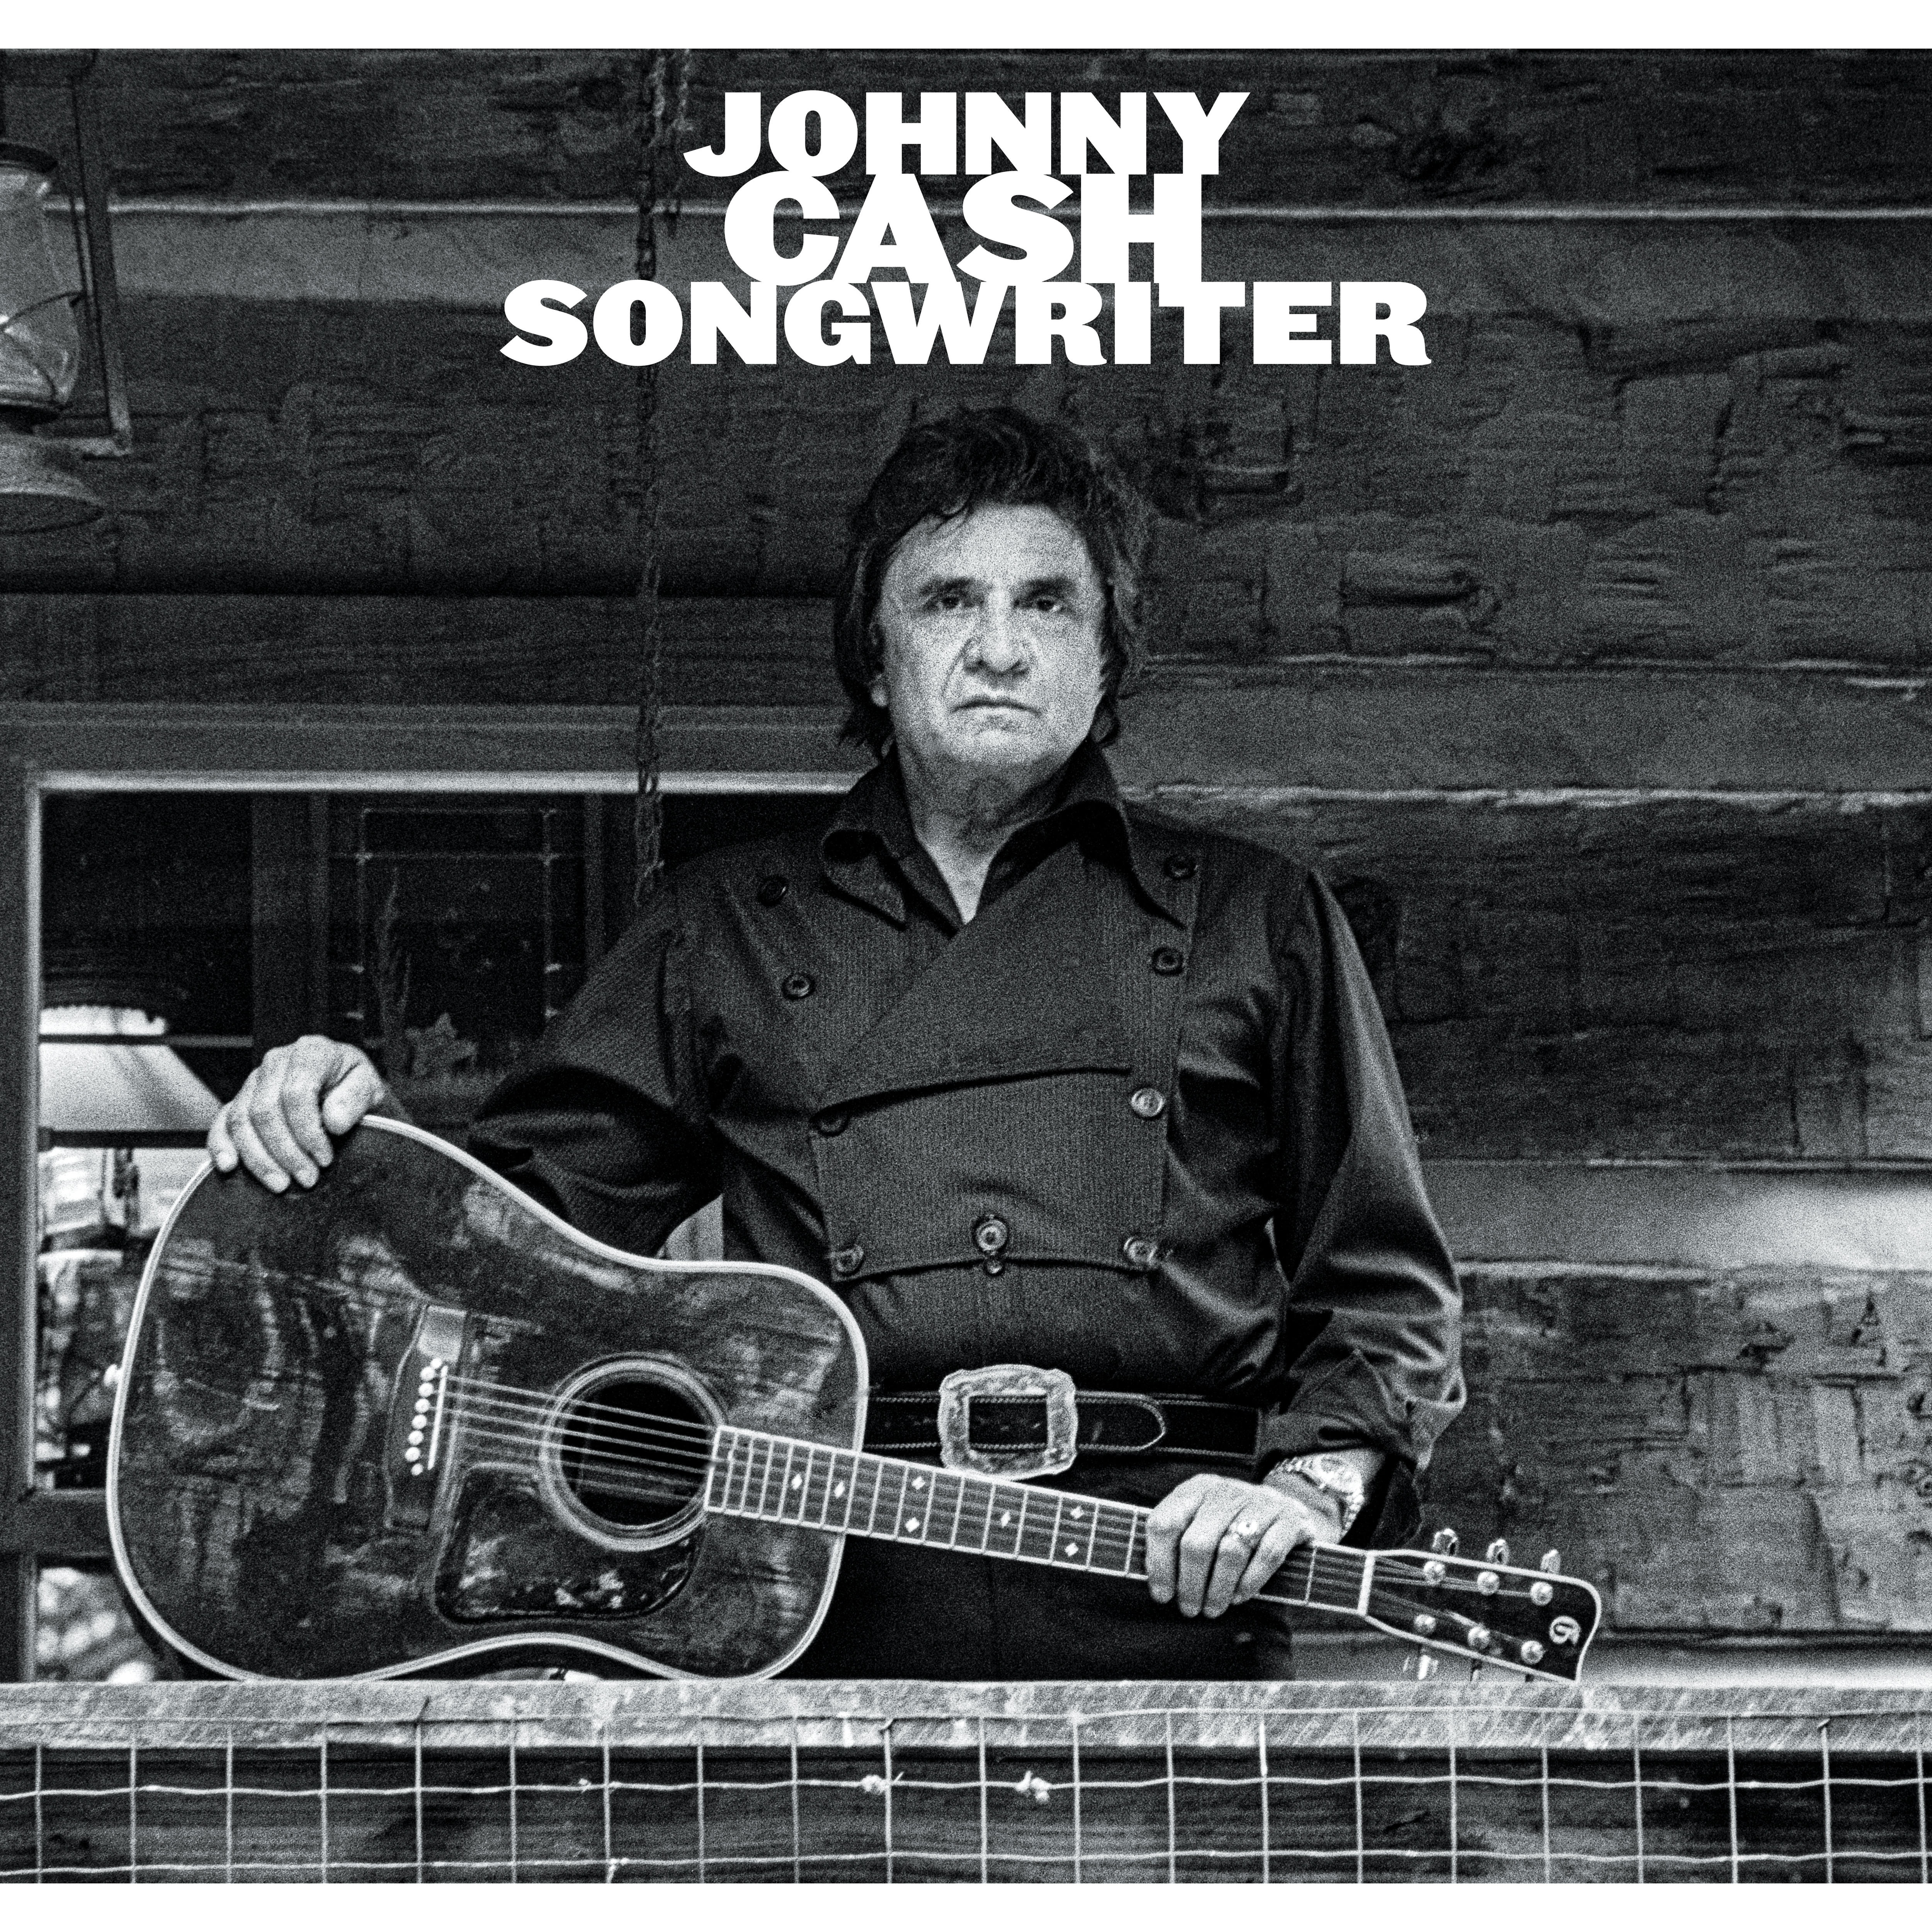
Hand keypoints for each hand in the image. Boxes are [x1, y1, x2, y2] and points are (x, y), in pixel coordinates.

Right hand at [208, 1036, 388, 1191]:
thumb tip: (334, 1121)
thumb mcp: (370, 1087)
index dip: (308, 1131)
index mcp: (310, 1052)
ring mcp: (254, 1080)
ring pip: (242, 1120)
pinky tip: (228, 1167)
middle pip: (265, 1110)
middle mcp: (276, 1061)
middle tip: (307, 1179)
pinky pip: (222, 1121)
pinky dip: (221, 1145)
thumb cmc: (355, 1086)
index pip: (296, 1093)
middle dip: (285, 1151)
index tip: (325, 1158)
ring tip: (281, 1184)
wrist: (344, 1085)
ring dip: (259, 1158)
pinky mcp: (240, 1099)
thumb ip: (356, 1099)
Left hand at [1144, 1472, 1341, 1619]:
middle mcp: (1227, 1491)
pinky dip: (1251, 1580)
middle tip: (1189, 1609)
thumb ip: (1178, 1542)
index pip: (1165, 1522)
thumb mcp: (1202, 1521)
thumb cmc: (1233, 1525)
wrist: (1289, 1508)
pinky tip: (1240, 1597)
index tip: (1162, 1595)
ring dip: (1218, 1588)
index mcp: (1197, 1489)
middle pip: (1197, 1543)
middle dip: (1189, 1584)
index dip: (1159, 1563)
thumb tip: (1156, 1585)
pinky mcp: (1290, 1519)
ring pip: (1230, 1551)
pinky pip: (1267, 1554)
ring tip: (1212, 1609)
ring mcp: (1261, 1502)